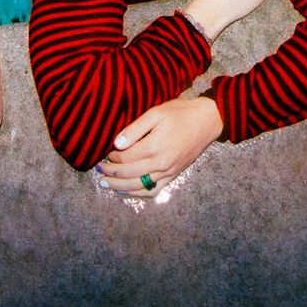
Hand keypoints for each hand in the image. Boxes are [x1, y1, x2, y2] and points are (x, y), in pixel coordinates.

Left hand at [97, 97, 222, 196]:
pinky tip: (128, 191)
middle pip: (129, 173)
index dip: (113, 157)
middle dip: (111, 172)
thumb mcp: (156, 113)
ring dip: (120, 186)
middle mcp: (161, 164)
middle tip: (99, 169)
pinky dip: (139, 193)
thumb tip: (116, 144)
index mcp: (154, 147)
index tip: (105, 152)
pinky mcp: (175, 175)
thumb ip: (135, 129)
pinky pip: (154, 190)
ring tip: (106, 184)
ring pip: (139, 186)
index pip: (125, 158)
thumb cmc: (180, 113)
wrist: (207, 121)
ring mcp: (169, 172)